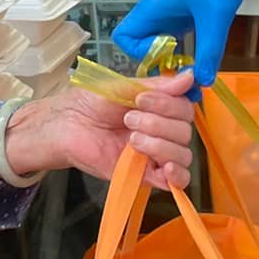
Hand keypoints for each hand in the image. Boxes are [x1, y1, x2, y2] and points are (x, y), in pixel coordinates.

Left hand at [3, 74, 197, 191]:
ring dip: (160, 145)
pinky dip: (177, 175)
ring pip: (183, 154)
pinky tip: (165, 168)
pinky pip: (177, 181)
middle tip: (128, 119)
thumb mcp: (126, 87)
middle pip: (185, 131)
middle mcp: (163, 131)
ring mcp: (156, 154)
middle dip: (158, 123)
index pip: (186, 108)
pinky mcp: (147, 176)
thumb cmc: (93, 103)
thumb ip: (159, 86)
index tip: (141, 99)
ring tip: (132, 139)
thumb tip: (191, 76)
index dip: (169, 104)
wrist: (68, 126)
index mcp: (161, 109)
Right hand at [111, 0, 258, 90]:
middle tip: (185, 78)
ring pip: (162, 42)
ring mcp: (171, 11)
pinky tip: (204, 58)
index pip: (125, 37)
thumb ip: (209, 50)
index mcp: (153, 7)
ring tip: (196, 76)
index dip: (141, 53)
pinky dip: (187, 49)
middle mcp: (157, 11)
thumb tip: (203, 82)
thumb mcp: (216, 15)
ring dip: (176, 59)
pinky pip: (178, 35)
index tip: (169, 58)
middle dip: (161, 64)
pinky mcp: (186, 10)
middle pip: (142, 45)